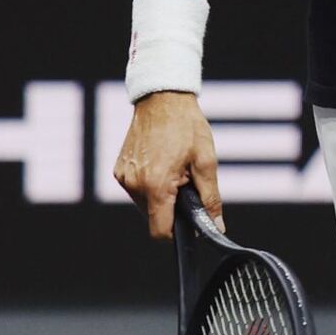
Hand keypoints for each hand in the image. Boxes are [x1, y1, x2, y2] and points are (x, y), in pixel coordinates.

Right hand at [112, 91, 220, 239]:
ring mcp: (123, 177)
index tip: (190, 224)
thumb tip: (216, 226)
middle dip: (172, 208)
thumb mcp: (206, 163)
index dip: (177, 234)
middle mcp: (133, 185)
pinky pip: (137, 190)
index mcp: (155, 186)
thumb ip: (210, 198)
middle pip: (153, 218)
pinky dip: (151, 185)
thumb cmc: (187, 128)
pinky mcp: (119, 170)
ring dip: (161, 196)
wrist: (162, 99)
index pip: (160, 231)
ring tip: (175, 169)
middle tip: (187, 182)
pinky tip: (163, 164)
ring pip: (145, 204)